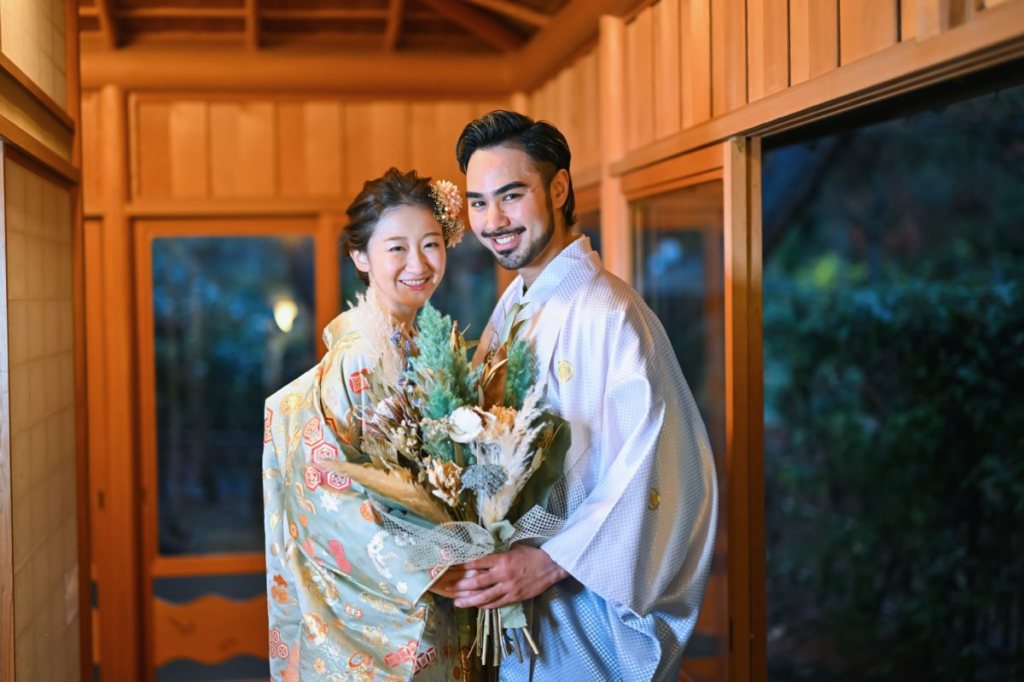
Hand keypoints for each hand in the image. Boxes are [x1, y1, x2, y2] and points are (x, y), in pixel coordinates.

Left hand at [428, 545, 568, 608]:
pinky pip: (496, 603)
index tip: (450, 566)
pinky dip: (484, 606)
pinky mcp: (514, 597)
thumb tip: (482, 553)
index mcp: (502, 559)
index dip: (462, 565)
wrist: (550, 567)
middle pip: (477, 582)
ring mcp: (508, 588)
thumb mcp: (514, 548)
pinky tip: (476, 606)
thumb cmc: (531, 555)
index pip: (477, 562)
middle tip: (448, 588)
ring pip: (484, 597)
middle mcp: (502, 574)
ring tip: (457, 602)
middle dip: (461, 585)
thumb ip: (498, 552)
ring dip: (469, 600)